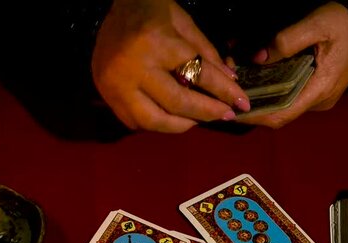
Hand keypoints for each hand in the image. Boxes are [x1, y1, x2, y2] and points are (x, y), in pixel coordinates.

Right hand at [92, 0, 249, 132]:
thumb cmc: (152, 8)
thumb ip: (206, 53)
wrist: (114, 6)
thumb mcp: (184, 22)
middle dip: (206, 112)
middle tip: (225, 115)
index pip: (197, 73)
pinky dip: (155, 124)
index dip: (224, 91)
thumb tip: (230, 84)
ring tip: (196, 120)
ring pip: (153, 121)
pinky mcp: (106, 95)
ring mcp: (115, 85)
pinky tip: (170, 116)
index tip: (241, 103)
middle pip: (176, 103)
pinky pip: (134, 121)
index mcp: (155, 43)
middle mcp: (133, 67)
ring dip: (180, 125)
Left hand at [238, 1, 347, 127]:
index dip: (254, 117)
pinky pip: (292, 95)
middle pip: (279, 111)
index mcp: (320, 90)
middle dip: (253, 101)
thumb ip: (287, 41)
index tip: (232, 110)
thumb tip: (258, 58)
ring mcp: (320, 98)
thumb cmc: (345, 24)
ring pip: (285, 103)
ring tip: (240, 79)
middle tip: (231, 88)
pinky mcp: (319, 91)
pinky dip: (274, 87)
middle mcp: (319, 101)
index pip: (281, 116)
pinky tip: (259, 75)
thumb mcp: (317, 25)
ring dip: (262, 94)